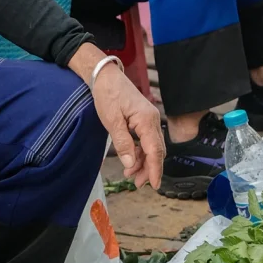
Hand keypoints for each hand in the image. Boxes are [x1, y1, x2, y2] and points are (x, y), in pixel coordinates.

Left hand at [71, 46, 163, 189]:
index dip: (155, 170)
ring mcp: (150, 119)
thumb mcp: (112, 121)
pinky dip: (140, 151)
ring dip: (143, 161)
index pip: (155, 151)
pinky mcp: (144, 119)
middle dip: (148, 169)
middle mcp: (153, 120)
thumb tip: (130, 164)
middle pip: (157, 151)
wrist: (106, 76)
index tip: (154, 186)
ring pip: (152, 147)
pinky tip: (131, 159)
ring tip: (129, 174)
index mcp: (147, 120)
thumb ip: (123, 143)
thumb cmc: (108, 94)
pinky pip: (147, 139)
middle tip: (135, 183)